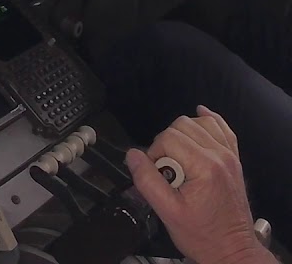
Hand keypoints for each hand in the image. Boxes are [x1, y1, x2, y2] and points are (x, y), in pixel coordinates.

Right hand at [126, 106, 270, 263]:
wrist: (231, 250)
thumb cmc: (203, 235)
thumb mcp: (167, 212)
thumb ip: (147, 181)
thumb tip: (132, 156)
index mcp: (205, 167)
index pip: (169, 137)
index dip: (155, 153)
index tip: (157, 174)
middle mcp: (221, 156)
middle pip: (183, 125)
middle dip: (166, 143)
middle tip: (166, 170)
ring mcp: (230, 156)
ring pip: (200, 122)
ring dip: (182, 133)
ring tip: (178, 157)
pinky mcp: (234, 160)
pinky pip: (223, 128)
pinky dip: (209, 120)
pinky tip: (199, 116)